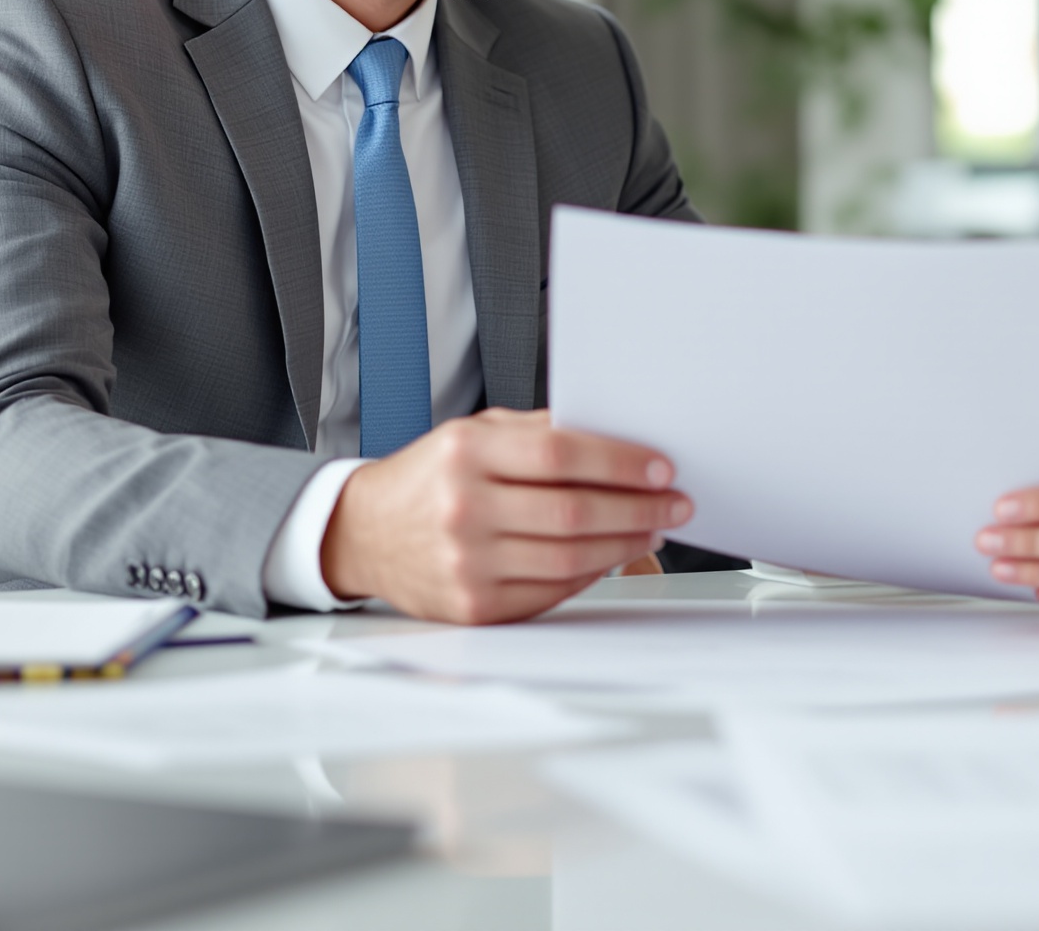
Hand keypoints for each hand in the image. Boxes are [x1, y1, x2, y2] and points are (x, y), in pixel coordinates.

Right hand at [320, 410, 689, 623]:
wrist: (364, 533)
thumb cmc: (429, 478)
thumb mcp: (473, 434)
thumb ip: (538, 432)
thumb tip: (617, 436)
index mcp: (466, 452)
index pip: (560, 454)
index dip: (620, 463)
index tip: (660, 468)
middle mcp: (463, 507)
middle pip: (573, 511)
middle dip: (638, 507)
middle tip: (674, 503)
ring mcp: (467, 563)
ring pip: (570, 558)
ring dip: (625, 544)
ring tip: (651, 528)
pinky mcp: (473, 606)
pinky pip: (551, 591)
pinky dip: (591, 574)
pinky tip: (610, 555)